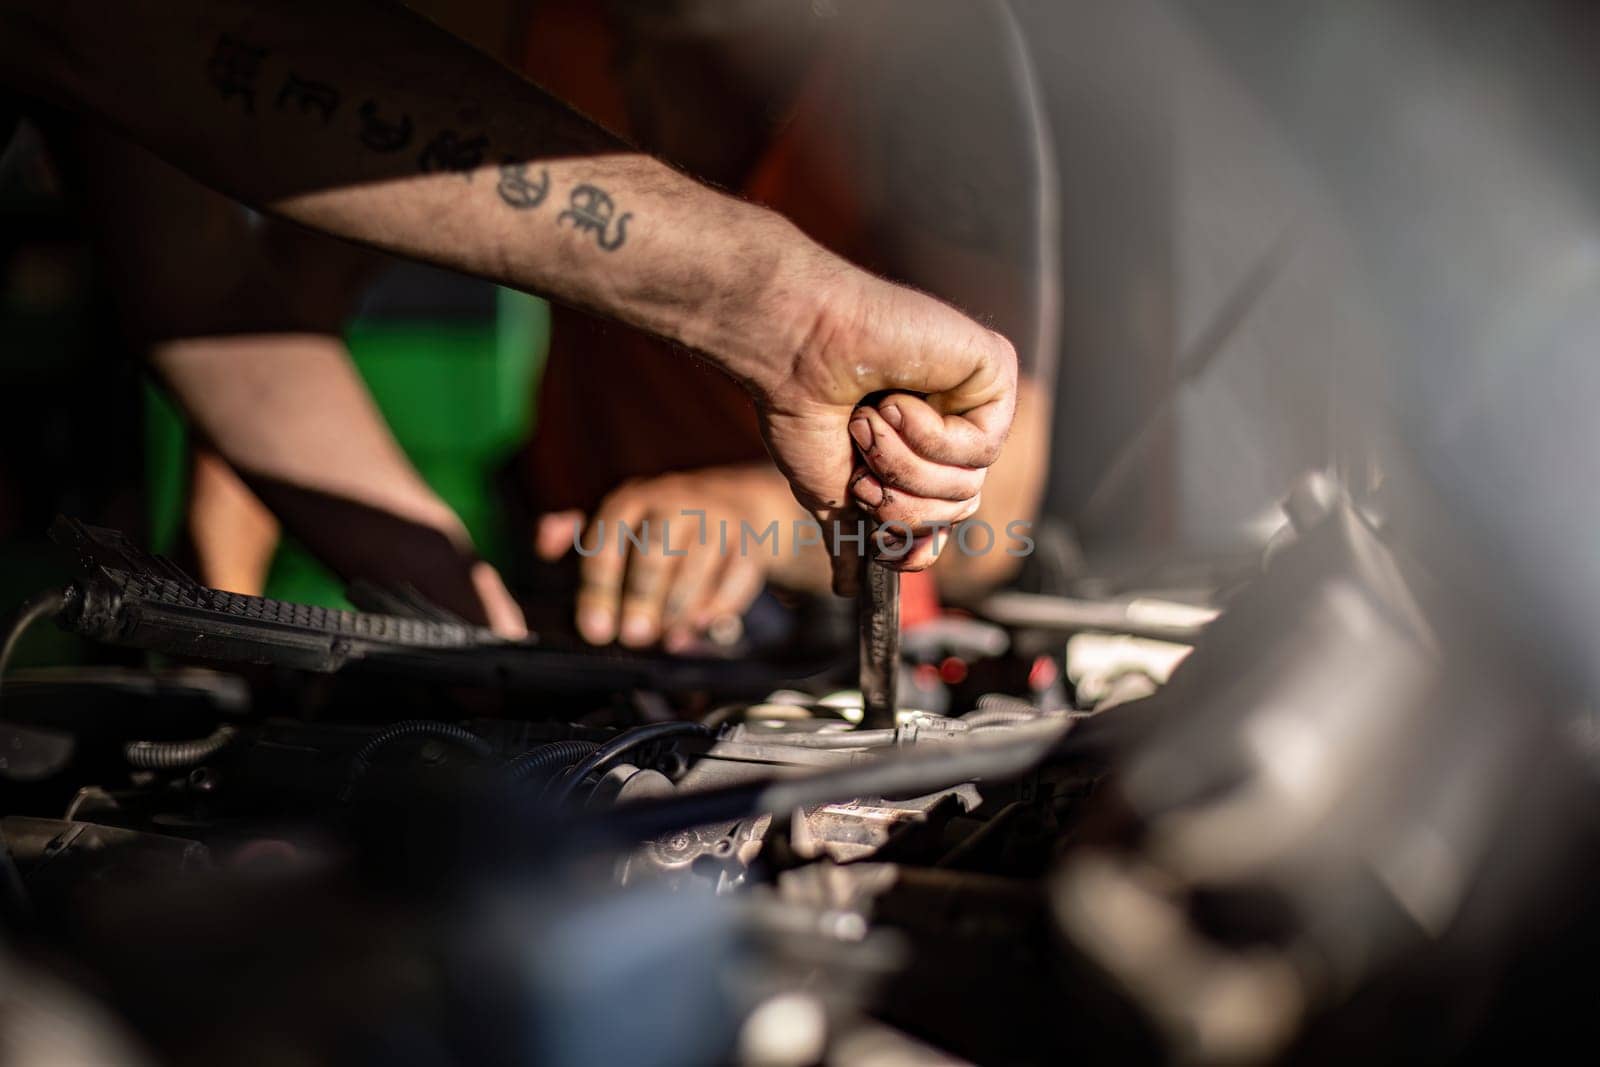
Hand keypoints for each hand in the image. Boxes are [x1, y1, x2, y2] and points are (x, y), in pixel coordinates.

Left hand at [536, 467, 829, 649]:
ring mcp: (717, 521)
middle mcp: (676, 502)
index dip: (598, 590)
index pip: (609, 542)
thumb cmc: (660, 524)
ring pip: (698, 566)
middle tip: (632, 637)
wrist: (735, 503)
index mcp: (633, 500)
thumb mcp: (618, 521)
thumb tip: (543, 540)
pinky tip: (699, 629)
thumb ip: (575, 535)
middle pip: (657, 551)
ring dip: (679, 610)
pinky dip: (719, 608)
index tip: (594, 631)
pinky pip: (737, 579)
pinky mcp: (750, 543)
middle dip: (643, 598)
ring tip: (665, 640)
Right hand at [749, 267, 1017, 592]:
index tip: (873, 531)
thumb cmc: (801, 406)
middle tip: (859, 468)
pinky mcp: (993, 371)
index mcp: (917, 452)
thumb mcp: (827, 489)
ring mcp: (974, 400)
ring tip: (867, 422)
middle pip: (957, 510)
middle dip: (899, 504)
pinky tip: (895, 399)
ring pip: (968, 484)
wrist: (793, 347)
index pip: (943, 523)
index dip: (911, 541)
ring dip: (902, 464)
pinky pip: (982, 446)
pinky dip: (926, 434)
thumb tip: (848, 589)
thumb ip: (849, 537)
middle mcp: (951, 426)